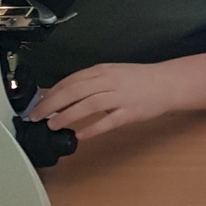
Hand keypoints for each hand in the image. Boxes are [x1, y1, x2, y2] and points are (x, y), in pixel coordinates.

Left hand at [29, 62, 178, 138]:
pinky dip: (92, 128)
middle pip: (75, 91)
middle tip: (37, 116)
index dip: (52, 92)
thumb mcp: (113, 73)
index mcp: (103, 70)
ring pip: (89, 104)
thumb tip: (65, 94)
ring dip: (68, 115)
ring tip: (53, 125)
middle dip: (52, 104)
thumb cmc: (139, 80)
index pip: (71, 80)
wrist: (168, 83)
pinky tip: (80, 135)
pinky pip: (108, 121)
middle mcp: (109, 81)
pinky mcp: (131, 112)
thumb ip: (91, 81)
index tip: (38, 104)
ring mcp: (121, 97)